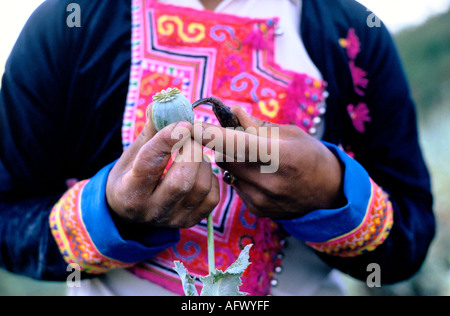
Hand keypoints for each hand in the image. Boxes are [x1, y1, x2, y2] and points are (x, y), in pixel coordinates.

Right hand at [106, 105, 219, 228]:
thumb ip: (150, 131)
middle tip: (190, 136)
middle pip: (182, 180)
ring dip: (203, 162)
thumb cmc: (130, 175)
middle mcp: (152, 210)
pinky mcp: (190, 220)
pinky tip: (199, 169)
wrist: (129, 209)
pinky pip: (212, 197)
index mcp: (130, 192)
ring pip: (201, 187)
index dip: (167, 140)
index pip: (150, 164)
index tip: (182, 122)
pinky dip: (211, 178)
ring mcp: (173, 219)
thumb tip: (165, 104)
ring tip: (192, 152)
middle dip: (191, 150)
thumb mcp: (131, 154)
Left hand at [195, 106, 344, 219]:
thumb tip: (230, 112)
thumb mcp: (290, 134)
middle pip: (226, 157)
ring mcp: (262, 200)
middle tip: (234, 135)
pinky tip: (259, 175)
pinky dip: (240, 176)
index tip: (191, 126)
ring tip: (253, 157)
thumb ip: (257, 126)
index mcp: (283, 156)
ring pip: (227, 172)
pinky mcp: (257, 210)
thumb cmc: (311, 155)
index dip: (211, 134)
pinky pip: (235, 185)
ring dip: (232, 160)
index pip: (237, 143)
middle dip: (223, 144)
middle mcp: (270, 182)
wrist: (328, 193)